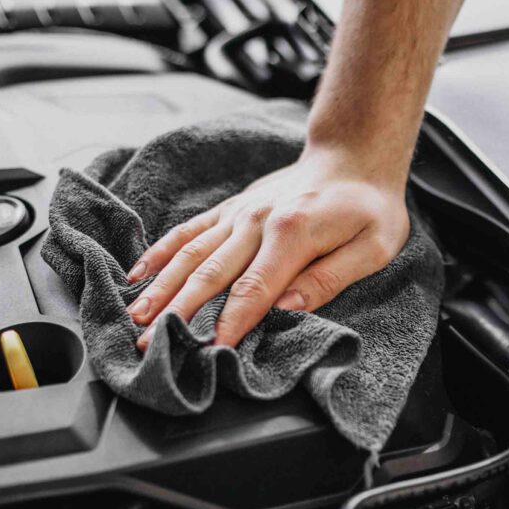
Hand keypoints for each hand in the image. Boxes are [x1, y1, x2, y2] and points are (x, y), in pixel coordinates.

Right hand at [126, 146, 409, 349]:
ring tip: (135, 316)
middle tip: (150, 343)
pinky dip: (160, 252)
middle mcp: (256, 220)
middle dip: (180, 312)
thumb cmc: (369, 208)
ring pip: (191, 253)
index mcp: (292, 232)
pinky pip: (189, 231)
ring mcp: (239, 213)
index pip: (255, 288)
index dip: (232, 322)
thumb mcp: (372, 247)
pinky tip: (136, 274)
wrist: (354, 158)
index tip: (210, 350)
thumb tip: (287, 307)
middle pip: (211, 273)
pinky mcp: (230, 209)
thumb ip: (329, 277)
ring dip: (161, 286)